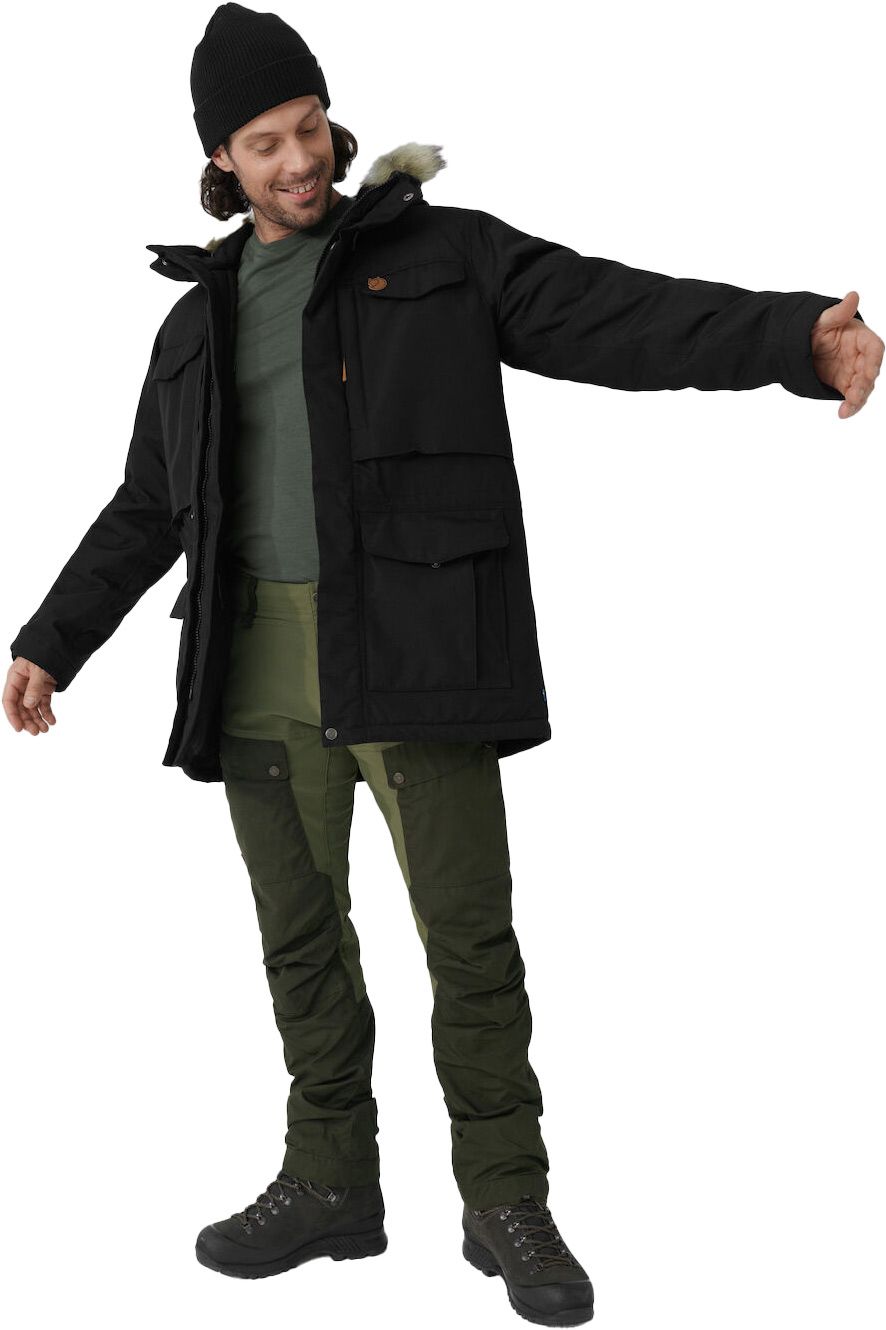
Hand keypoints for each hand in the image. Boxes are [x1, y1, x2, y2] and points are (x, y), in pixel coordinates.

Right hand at [3, 658, 58, 735]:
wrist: (59, 645)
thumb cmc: (44, 653)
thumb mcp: (38, 669)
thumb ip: (34, 687)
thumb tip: (29, 705)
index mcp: (15, 678)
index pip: (9, 700)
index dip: (13, 715)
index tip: (19, 728)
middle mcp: (22, 685)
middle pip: (21, 707)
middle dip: (28, 720)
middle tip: (36, 732)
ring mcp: (33, 688)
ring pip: (32, 708)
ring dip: (38, 719)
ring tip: (45, 730)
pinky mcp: (44, 689)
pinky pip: (44, 704)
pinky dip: (47, 713)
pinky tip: (52, 721)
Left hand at [811, 292, 883, 417]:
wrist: (799, 342)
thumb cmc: (814, 326)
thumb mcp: (822, 319)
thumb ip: (838, 313)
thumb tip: (853, 296)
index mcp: (860, 337)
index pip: (874, 348)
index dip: (873, 361)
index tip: (869, 372)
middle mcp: (860, 356)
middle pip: (869, 372)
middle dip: (864, 385)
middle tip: (854, 397)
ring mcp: (853, 371)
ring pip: (862, 388)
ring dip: (857, 400)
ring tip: (847, 410)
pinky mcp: (843, 384)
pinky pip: (850, 396)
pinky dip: (849, 406)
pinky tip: (843, 413)